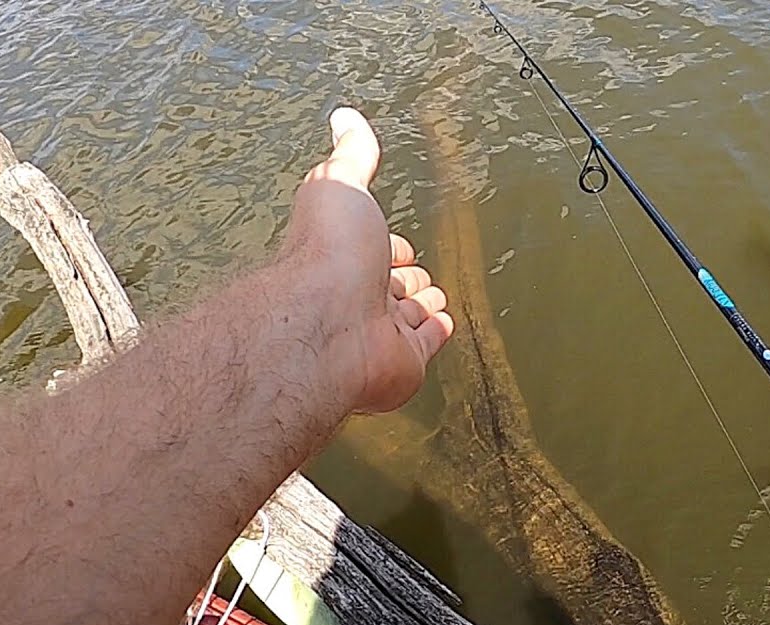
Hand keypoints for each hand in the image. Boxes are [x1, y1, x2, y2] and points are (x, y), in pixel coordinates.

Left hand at [282, 107, 452, 412]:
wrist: (327, 327)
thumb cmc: (326, 256)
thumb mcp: (339, 185)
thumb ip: (350, 154)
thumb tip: (345, 117)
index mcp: (343, 252)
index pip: (372, 245)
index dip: (386, 241)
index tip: (396, 242)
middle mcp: (357, 293)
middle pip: (390, 282)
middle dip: (406, 276)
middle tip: (416, 274)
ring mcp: (380, 331)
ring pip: (408, 314)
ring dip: (422, 306)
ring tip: (434, 299)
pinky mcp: (403, 361)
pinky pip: (425, 344)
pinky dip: (435, 333)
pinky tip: (443, 325)